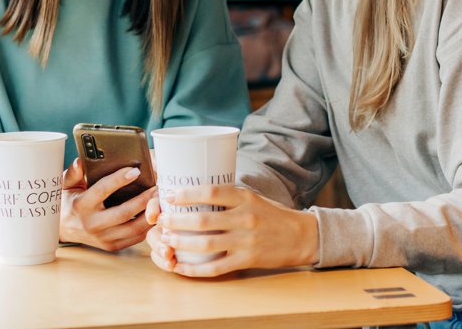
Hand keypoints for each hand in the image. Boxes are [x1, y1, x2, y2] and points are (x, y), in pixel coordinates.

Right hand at [59, 158, 155, 250]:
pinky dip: (147, 226)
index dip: (119, 180)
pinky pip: (134, 238)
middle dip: (143, 200)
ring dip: (150, 214)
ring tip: (160, 199)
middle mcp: (92, 224)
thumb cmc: (69, 200)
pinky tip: (156, 214)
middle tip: (158, 187)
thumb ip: (74, 172)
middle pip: (123, 212)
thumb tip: (81, 161)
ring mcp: (103, 238)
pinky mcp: (112, 246)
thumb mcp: (66, 184)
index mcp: (81, 206)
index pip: (102, 190)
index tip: (136, 170)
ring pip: (132, 228)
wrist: (63, 228)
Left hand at [145, 185, 317, 276]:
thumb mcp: (251, 198)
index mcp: (244, 198)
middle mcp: (245, 218)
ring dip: (182, 242)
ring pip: (206, 244)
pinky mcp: (247, 260)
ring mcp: (246, 241)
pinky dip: (195, 269)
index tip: (169, 195)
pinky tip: (181, 266)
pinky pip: (216, 267)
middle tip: (162, 219)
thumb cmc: (270, 214)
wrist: (300, 235)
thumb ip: (227, 196)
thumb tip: (193, 192)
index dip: (187, 194)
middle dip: (177, 220)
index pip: (211, 192)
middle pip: (204, 220)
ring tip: (167, 238)